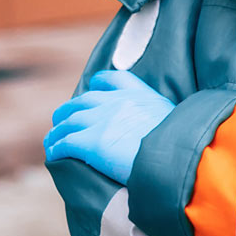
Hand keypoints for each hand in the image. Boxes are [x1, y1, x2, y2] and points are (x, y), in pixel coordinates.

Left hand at [44, 70, 175, 183]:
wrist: (175, 156)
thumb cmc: (182, 146)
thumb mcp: (177, 120)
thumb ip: (162, 120)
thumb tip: (162, 133)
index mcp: (140, 95)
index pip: (113, 78)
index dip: (99, 83)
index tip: (93, 88)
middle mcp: (117, 102)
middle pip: (83, 100)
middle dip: (70, 110)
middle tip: (63, 120)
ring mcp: (101, 120)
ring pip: (69, 121)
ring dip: (58, 130)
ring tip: (53, 139)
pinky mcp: (90, 142)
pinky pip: (64, 142)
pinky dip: (56, 147)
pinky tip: (53, 154)